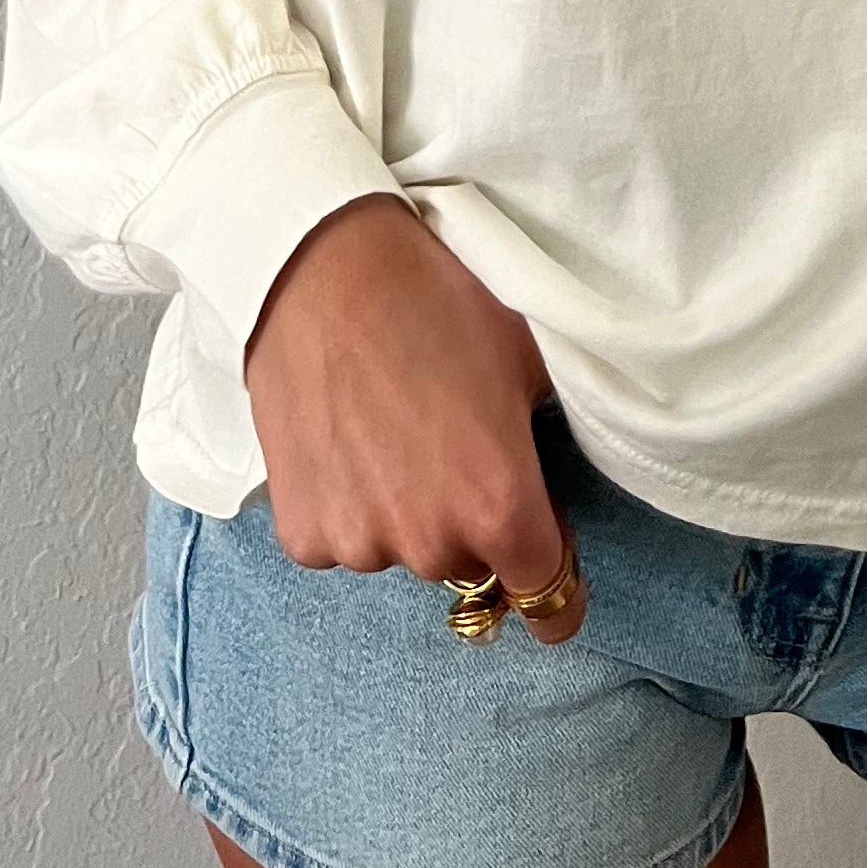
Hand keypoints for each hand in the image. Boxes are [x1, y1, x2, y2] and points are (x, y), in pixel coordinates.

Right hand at [244, 194, 587, 643]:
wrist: (319, 264)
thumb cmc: (434, 296)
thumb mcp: (528, 353)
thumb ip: (553, 436)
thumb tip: (566, 471)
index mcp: (499, 506)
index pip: (551, 603)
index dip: (560, 584)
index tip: (549, 557)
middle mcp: (429, 544)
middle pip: (472, 564)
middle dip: (472, 518)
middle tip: (453, 438)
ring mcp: (358, 544)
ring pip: (402, 549)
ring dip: (404, 509)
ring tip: (391, 424)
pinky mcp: (301, 532)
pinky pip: (343, 538)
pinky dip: (348, 504)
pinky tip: (345, 435)